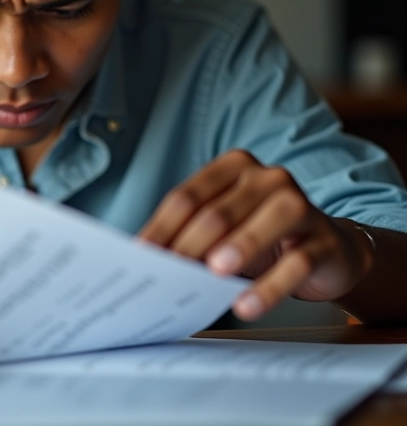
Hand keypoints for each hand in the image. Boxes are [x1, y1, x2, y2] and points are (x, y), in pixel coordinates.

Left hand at [138, 150, 374, 320]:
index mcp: (233, 166)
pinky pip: (296, 264)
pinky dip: (268, 287)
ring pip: (264, 224)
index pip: (186, 197)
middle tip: (169, 276)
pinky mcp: (325, 239)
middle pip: (218, 212)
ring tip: (212, 275)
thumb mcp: (225, 229)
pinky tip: (246, 305)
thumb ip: (192, 234)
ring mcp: (301, 204)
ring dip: (236, 249)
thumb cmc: (262, 237)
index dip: (161, 228)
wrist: (329, 250)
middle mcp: (268, 177)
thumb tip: (149, 258)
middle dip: (190, 246)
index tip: (141, 258)